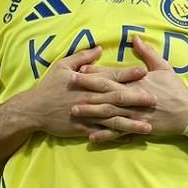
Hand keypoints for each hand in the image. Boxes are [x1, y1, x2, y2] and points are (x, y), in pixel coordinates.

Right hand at [13, 46, 153, 139]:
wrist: (33, 110)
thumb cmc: (49, 86)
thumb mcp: (62, 66)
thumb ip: (82, 56)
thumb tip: (99, 48)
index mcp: (87, 82)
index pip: (111, 76)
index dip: (128, 74)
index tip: (144, 72)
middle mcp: (90, 98)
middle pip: (116, 99)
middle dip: (136, 99)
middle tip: (154, 100)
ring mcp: (87, 115)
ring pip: (113, 119)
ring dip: (131, 123)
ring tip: (148, 127)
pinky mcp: (83, 129)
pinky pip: (102, 133)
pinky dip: (116, 136)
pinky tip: (130, 139)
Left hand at [70, 36, 187, 142]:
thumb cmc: (176, 89)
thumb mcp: (164, 67)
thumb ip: (147, 53)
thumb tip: (135, 37)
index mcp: (138, 82)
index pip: (113, 75)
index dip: (96, 72)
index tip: (80, 69)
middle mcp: (134, 98)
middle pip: (107, 92)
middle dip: (87, 88)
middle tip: (69, 85)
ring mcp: (135, 115)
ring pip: (109, 113)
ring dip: (91, 112)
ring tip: (74, 110)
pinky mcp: (138, 129)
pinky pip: (119, 133)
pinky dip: (106, 135)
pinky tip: (91, 137)